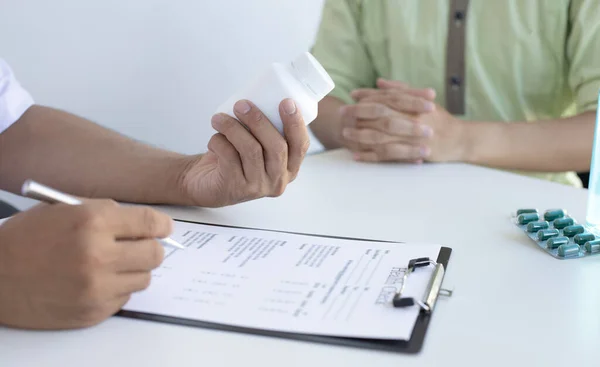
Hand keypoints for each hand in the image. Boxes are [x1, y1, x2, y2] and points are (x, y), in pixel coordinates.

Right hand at [0, 200, 171, 329]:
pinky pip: (125, 299)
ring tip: (110, 264)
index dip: (162, 225)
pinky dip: (117, 289)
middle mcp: (98, 255)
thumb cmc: (27, 238)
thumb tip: (147, 224)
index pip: (151, 223)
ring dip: (133, 270)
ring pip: (144, 278)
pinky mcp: (92, 312)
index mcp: (92, 222)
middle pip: (155, 254)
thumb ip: (108, 212)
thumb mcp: (65, 209)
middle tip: (138, 246)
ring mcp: (96, 288)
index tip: (163, 228)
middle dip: (150, 248)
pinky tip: (95, 281)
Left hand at [179, 99, 309, 206]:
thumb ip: (264, 129)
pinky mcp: (235, 188)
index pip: (301, 145)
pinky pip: (229, 158)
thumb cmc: (234, 158)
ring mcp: (257, 187)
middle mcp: (278, 181)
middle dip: (259, 121)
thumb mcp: (256, 147)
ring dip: (233, 128)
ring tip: (218, 118)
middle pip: (277, 147)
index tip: (286, 102)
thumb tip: (263, 91)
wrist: (206, 184)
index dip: (296, 123)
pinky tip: (214, 139)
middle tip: (241, 104)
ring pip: (251, 150)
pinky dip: (219, 142)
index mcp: (289, 168)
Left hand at [341, 79, 466, 162]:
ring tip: (346, 134)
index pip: (386, 97)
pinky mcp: (411, 152)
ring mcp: (410, 136)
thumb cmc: (440, 119)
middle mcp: (410, 118)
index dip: (368, 95)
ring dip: (360, 135)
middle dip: (359, 113)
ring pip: (380, 135)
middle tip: (343, 113)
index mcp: (412, 104)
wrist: (459, 140)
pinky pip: (386, 155)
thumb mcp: (422, 100)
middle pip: (379, 114)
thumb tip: (379, 81)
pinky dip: (370, 156)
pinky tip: (357, 155)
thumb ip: (400, 89)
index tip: (352, 95)